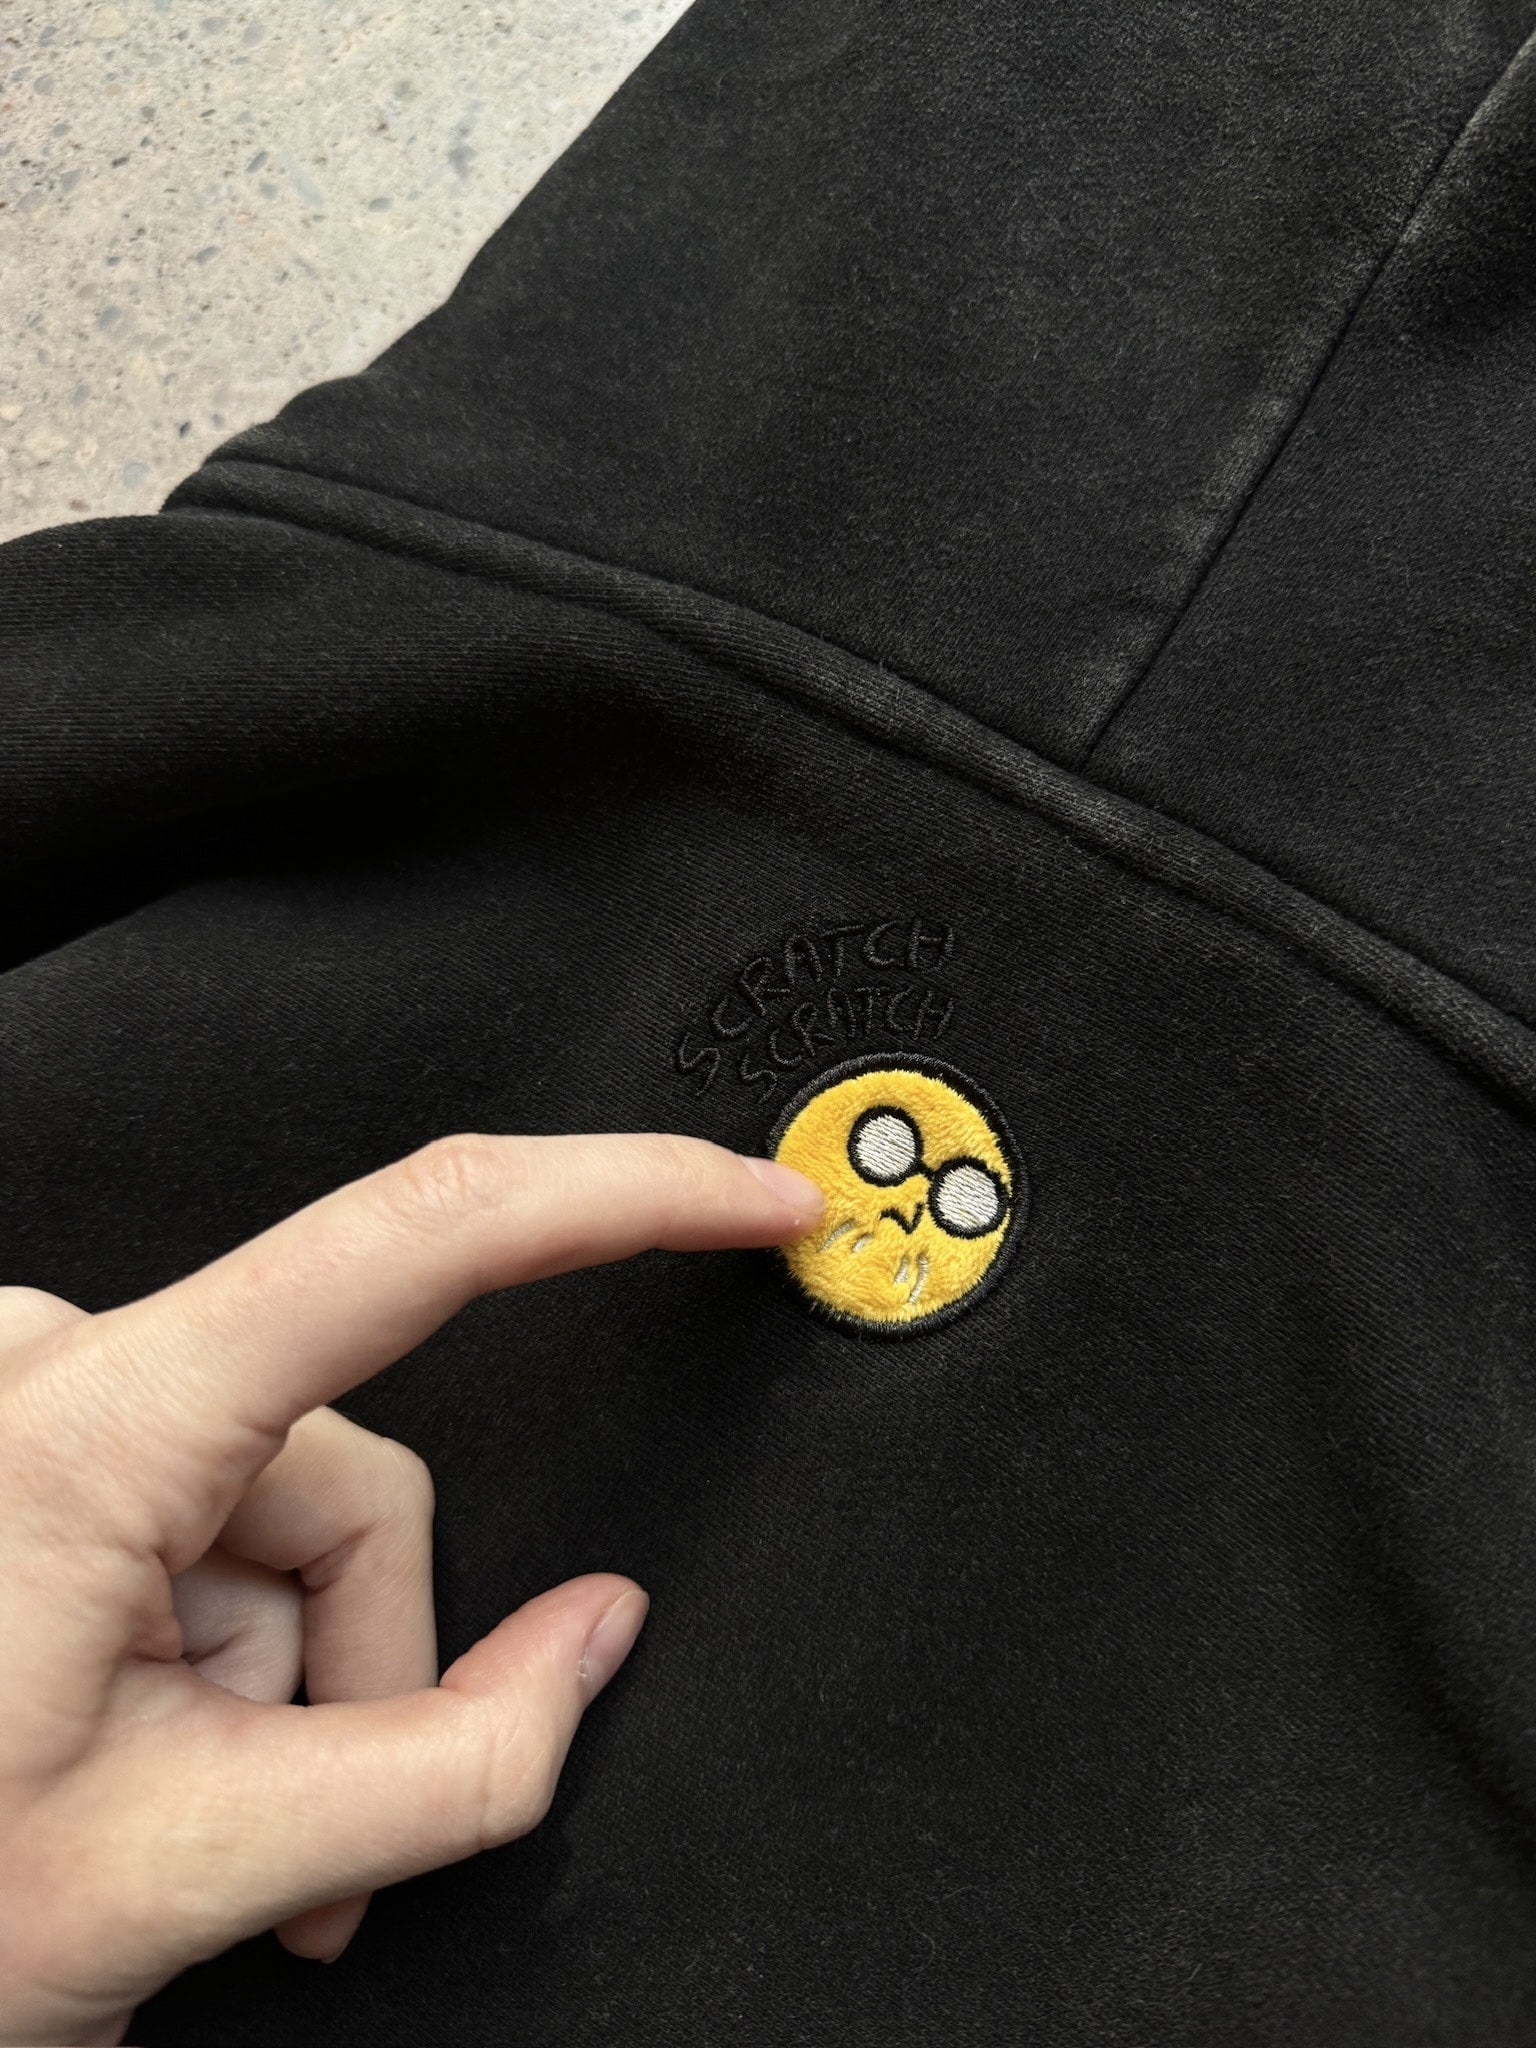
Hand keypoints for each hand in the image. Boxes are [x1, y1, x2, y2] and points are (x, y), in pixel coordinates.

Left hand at [0, 1132, 821, 2046]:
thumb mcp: (189, 1868)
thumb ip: (454, 1763)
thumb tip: (597, 1638)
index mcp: (91, 1425)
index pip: (425, 1230)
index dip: (625, 1194)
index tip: (747, 1194)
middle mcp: (64, 1364)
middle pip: (362, 1478)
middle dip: (365, 1669)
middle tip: (298, 1847)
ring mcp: (55, 1395)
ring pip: (301, 1515)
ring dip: (290, 1685)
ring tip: (199, 1829)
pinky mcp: (56, 1431)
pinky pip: (231, 1518)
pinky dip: (235, 1653)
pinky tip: (153, 1762)